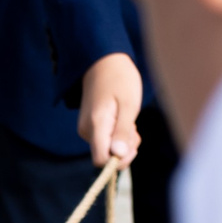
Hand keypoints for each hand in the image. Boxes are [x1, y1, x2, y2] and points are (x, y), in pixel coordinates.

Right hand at [78, 51, 143, 166]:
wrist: (104, 62)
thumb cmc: (120, 80)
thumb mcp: (128, 105)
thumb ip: (122, 131)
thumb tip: (117, 156)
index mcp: (95, 125)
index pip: (101, 160)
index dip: (119, 160)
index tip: (132, 145)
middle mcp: (87, 131)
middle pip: (106, 156)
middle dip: (124, 148)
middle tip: (134, 127)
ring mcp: (86, 129)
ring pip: (107, 149)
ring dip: (123, 141)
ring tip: (129, 120)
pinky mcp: (90, 127)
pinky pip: (106, 141)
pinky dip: (118, 135)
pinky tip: (123, 120)